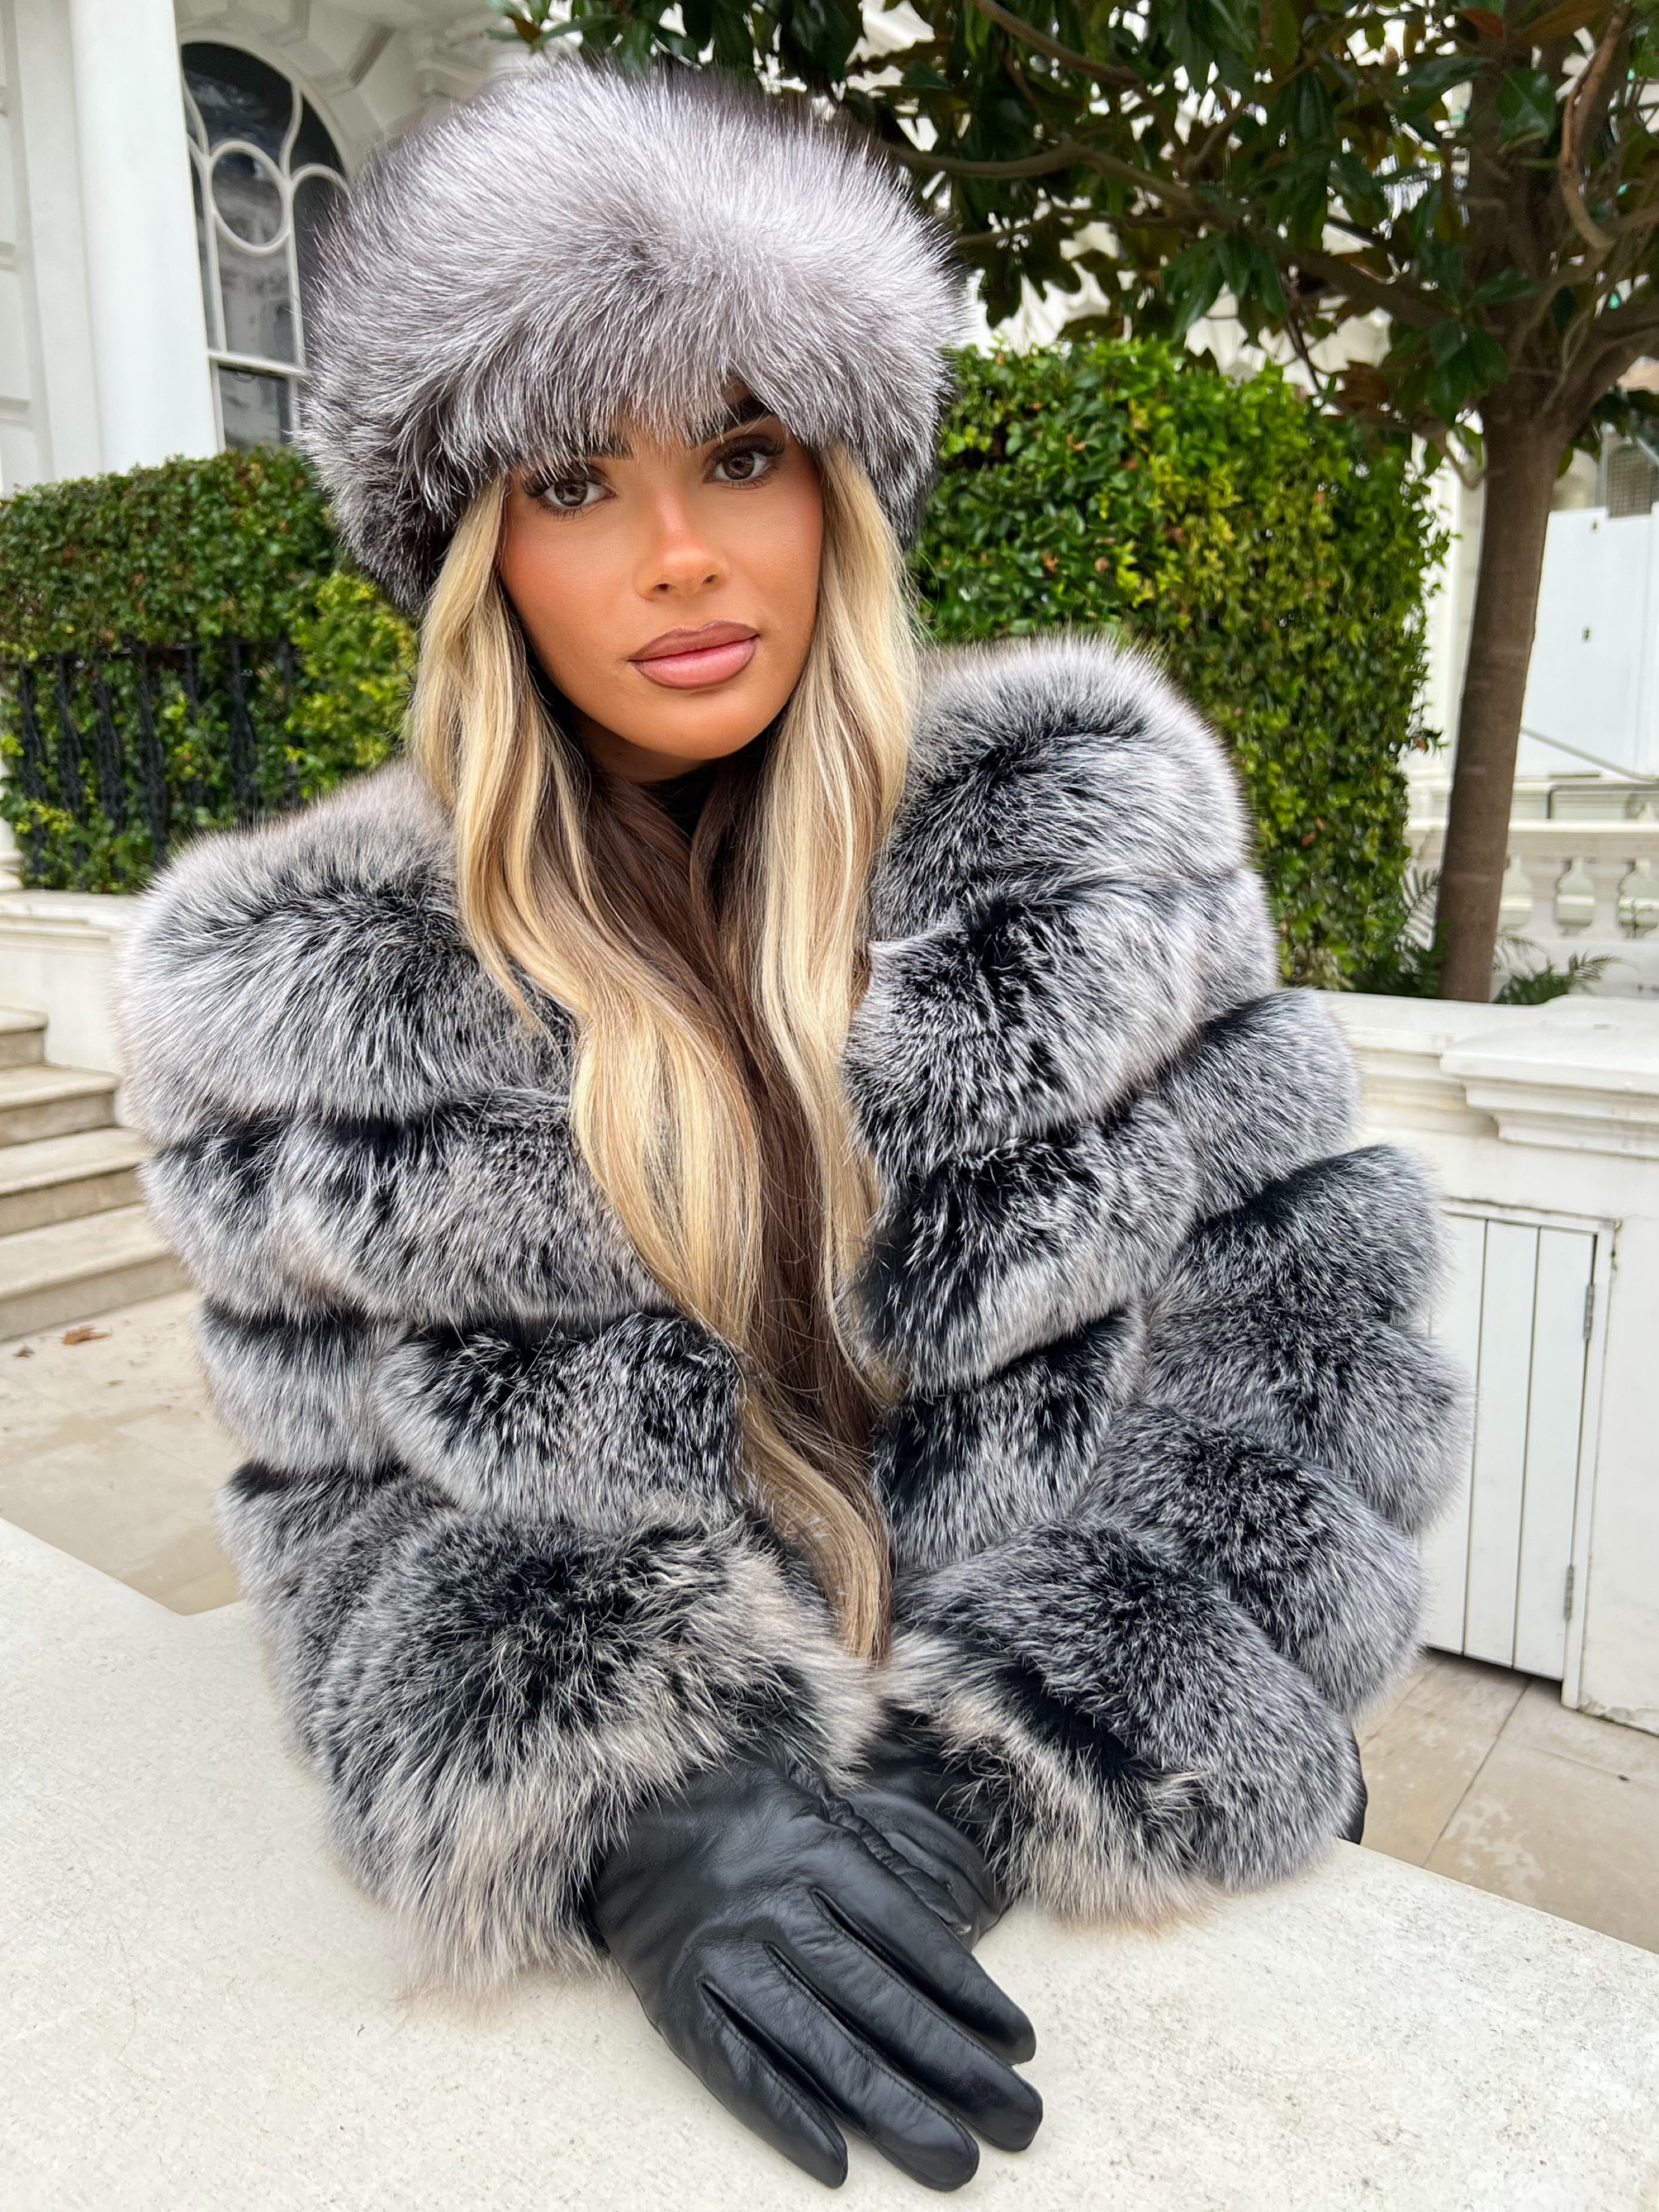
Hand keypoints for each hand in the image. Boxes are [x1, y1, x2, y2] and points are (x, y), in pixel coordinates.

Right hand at [587, 1756, 1042, 2189]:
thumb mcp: (821, 1813)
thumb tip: (961, 1929)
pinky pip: (741, 2071)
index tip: (1021, 2047)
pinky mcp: (682, 2005)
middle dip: (955, 2067)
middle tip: (1018, 2120)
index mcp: (821, 1856)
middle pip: (879, 2001)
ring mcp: (726, 1959)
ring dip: (893, 2110)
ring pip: (821, 2047)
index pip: (912, 1937)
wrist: (637, 1821)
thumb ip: (884, 1867)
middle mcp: (776, 1908)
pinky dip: (788, 2118)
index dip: (971, 1995)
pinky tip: (838, 2162)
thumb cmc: (754, 1824)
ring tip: (954, 2158)